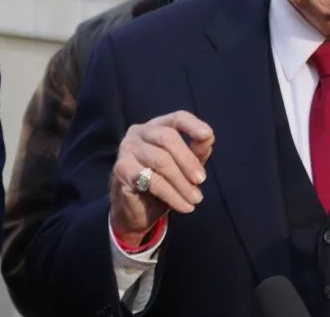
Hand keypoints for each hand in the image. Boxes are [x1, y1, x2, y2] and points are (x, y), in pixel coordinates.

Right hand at [110, 111, 214, 244]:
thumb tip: (208, 138)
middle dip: (188, 160)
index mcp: (157, 126)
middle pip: (167, 137)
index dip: (193, 125)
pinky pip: (152, 181)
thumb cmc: (162, 182)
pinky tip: (183, 205)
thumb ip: (195, 152)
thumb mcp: (183, 167)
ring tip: (195, 199)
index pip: (176, 118)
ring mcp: (127, 149)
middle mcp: (139, 133)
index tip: (208, 136)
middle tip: (201, 180)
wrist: (136, 210)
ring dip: (182, 183)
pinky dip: (172, 195)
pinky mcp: (122, 170)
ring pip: (161, 161)